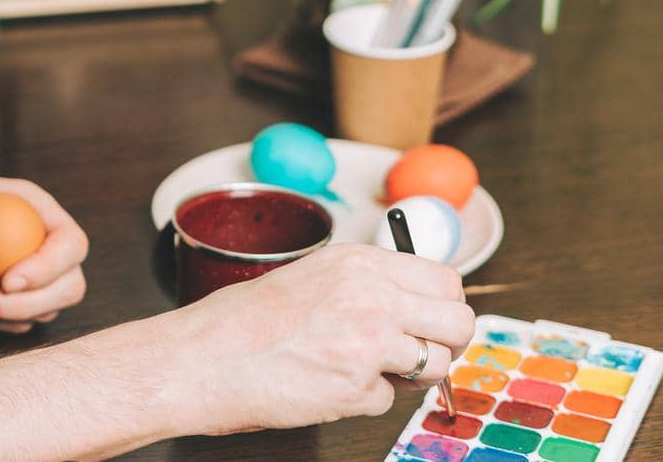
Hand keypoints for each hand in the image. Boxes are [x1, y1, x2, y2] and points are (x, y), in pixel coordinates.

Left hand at [0, 159, 88, 333]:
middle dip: (31, 304)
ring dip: (13, 316)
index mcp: (41, 208)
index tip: (7, 282)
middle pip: (70, 285)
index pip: (71, 243)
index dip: (49, 268)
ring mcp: (40, 269)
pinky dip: (0, 322)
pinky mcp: (22, 292)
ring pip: (50, 308)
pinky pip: (24, 318)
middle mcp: (49, 240)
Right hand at [162, 244, 474, 435]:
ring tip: (364, 370)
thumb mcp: (312, 277)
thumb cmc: (245, 321)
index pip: (445, 279)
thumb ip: (364, 285)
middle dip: (446, 344)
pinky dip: (363, 400)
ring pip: (436, 365)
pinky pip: (388, 401)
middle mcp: (371, 296)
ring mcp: (367, 344)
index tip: (429, 321)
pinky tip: (326, 385)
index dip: (442, 306)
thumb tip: (414, 307)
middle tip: (419, 355)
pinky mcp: (356, 389)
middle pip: (459, 321)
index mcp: (359, 262)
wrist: (203, 358)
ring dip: (409, 376)